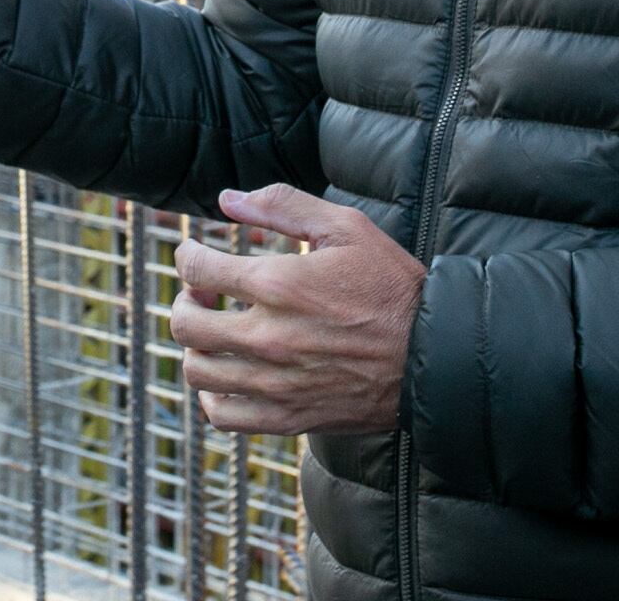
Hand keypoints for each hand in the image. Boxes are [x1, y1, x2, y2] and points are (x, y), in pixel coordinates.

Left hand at [168, 183, 424, 435]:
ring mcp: (275, 383)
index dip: (187, 255)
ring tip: (216, 331)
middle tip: (205, 292)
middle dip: (185, 299)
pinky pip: (221, 415)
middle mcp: (269, 337)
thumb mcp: (346, 228)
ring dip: (195, 345)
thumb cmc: (392, 287)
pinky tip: (225, 375)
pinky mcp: (287, 418)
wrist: (433, 357)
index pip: (196, 268)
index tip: (196, 254)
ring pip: (196, 369)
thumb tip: (228, 200)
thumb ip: (284, 205)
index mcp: (279, 284)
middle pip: (185, 322)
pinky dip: (210, 395)